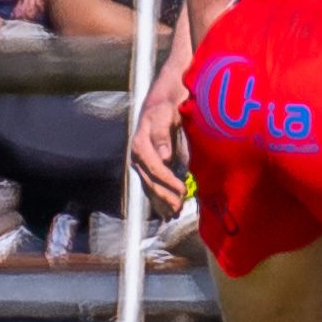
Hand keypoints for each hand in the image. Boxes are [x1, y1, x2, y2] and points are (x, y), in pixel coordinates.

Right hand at [130, 92, 188, 218]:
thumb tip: (164, 156)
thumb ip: (162, 134)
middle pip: (151, 183)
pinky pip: (152, 188)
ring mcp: (142, 166)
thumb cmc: (164, 110)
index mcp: (140, 146)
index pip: (154, 169)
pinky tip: (167, 212)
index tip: (182, 189)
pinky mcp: (148, 170)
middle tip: (179, 207)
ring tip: (174, 213)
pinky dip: (160, 201)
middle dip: (166, 197)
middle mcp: (138, 159)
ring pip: (151, 188)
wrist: (159, 108)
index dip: (168, 181)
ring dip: (162, 203)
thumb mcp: (164, 116)